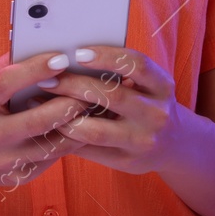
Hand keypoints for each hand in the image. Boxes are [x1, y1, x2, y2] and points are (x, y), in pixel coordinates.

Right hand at [0, 51, 87, 190]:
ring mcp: (2, 161)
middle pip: (36, 120)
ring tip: (92, 107)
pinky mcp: (15, 177)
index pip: (6, 83)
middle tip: (90, 88)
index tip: (62, 58)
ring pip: (50, 145)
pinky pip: (50, 159)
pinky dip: (68, 142)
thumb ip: (6, 66)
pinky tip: (80, 128)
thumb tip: (42, 46)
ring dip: (76, 125)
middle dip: (68, 103)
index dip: (35, 69)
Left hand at [46, 46, 184, 174]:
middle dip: (74, 85)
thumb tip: (68, 57)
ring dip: (64, 115)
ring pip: (96, 129)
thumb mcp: (147, 85)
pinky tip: (50, 124)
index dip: (107, 56)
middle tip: (47, 79)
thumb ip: (119, 73)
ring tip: (41, 102)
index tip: (78, 53)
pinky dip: (67, 135)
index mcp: (162, 85)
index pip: (136, 65)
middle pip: (112, 95)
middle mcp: (156, 113)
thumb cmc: (147, 103)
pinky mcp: (128, 162)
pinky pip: (90, 149)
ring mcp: (143, 141)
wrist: (173, 144)